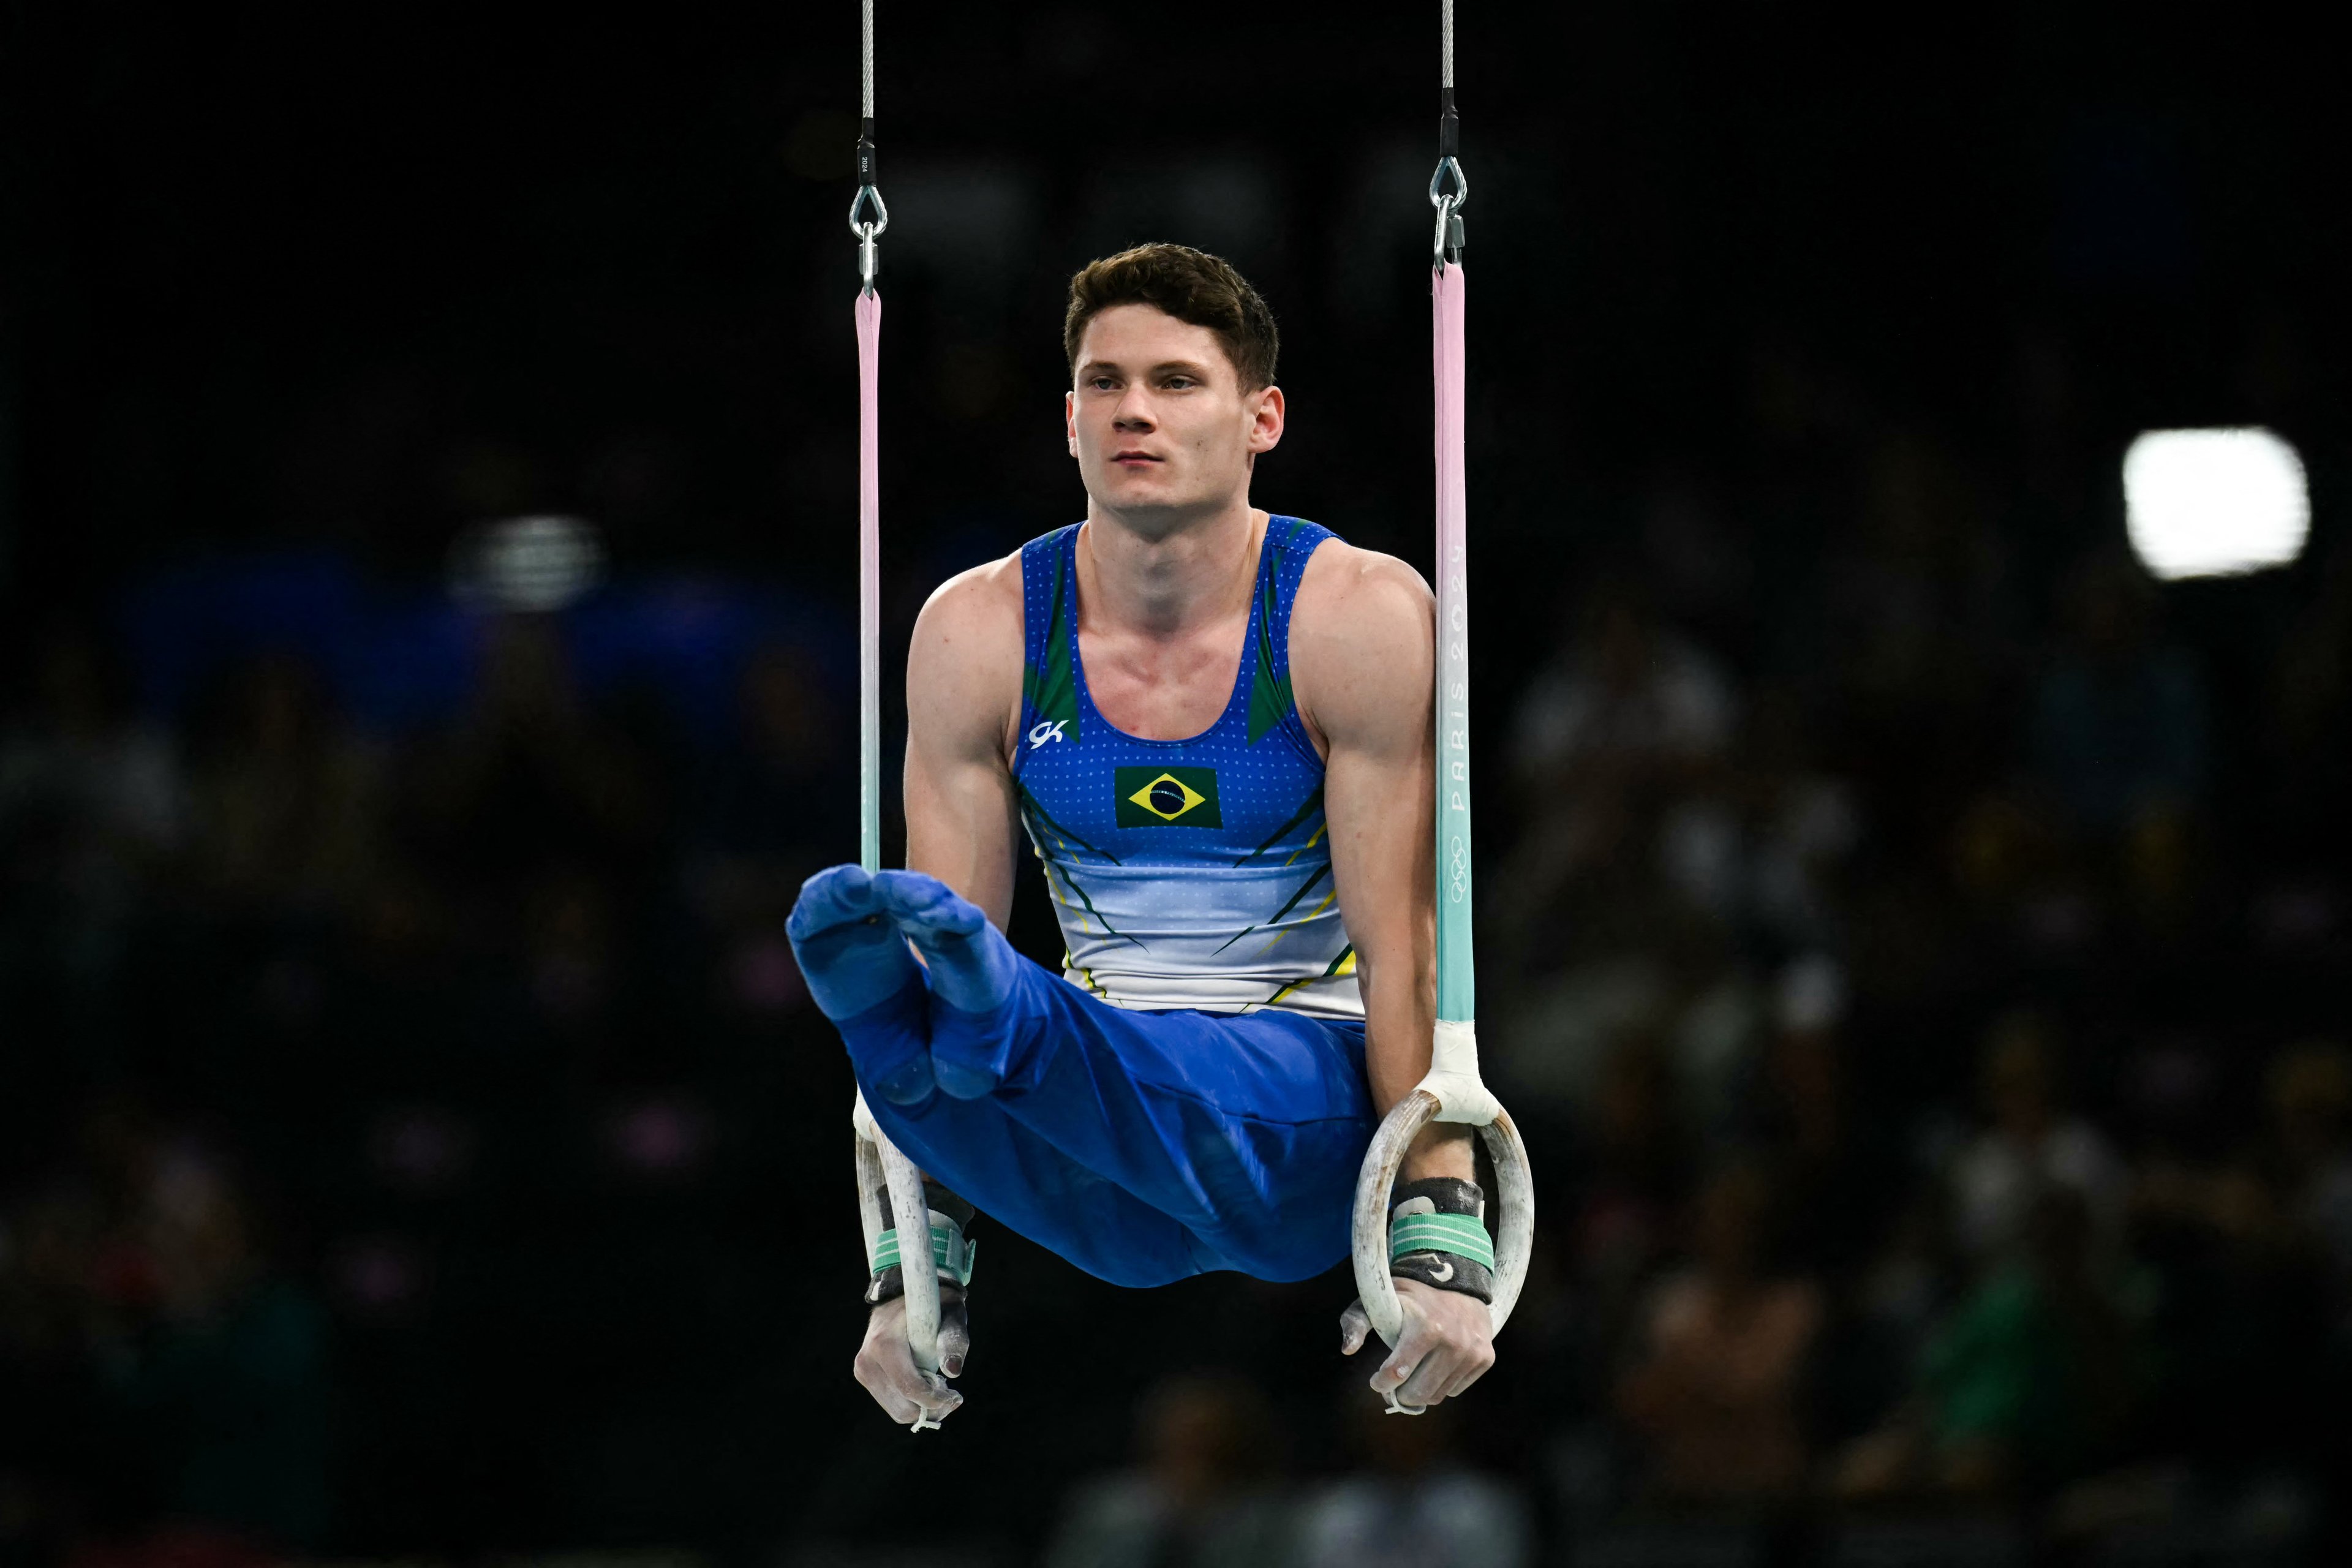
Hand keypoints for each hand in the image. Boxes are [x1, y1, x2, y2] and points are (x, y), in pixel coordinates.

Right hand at [853, 1288, 970, 1426]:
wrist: (902, 1295)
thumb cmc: (931, 1305)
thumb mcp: (950, 1314)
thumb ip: (953, 1339)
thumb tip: (953, 1370)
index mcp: (884, 1344)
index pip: (910, 1388)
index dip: (936, 1401)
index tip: (957, 1397)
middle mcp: (867, 1360)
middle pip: (902, 1407)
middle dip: (930, 1408)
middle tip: (951, 1396)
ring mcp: (862, 1370)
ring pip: (896, 1410)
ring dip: (921, 1407)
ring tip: (938, 1388)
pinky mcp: (864, 1375)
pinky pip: (891, 1403)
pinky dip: (910, 1402)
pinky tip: (923, 1385)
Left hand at [1338, 1277, 1494, 1409]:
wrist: (1457, 1278)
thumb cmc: (1410, 1294)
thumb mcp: (1380, 1301)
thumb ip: (1356, 1322)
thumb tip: (1347, 1350)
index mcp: (1424, 1328)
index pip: (1398, 1373)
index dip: (1382, 1383)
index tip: (1376, 1381)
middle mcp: (1452, 1341)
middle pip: (1418, 1392)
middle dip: (1400, 1393)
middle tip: (1394, 1385)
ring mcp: (1472, 1351)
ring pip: (1438, 1396)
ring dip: (1421, 1390)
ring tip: (1414, 1374)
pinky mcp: (1485, 1357)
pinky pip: (1456, 1389)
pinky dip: (1443, 1383)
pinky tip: (1436, 1365)